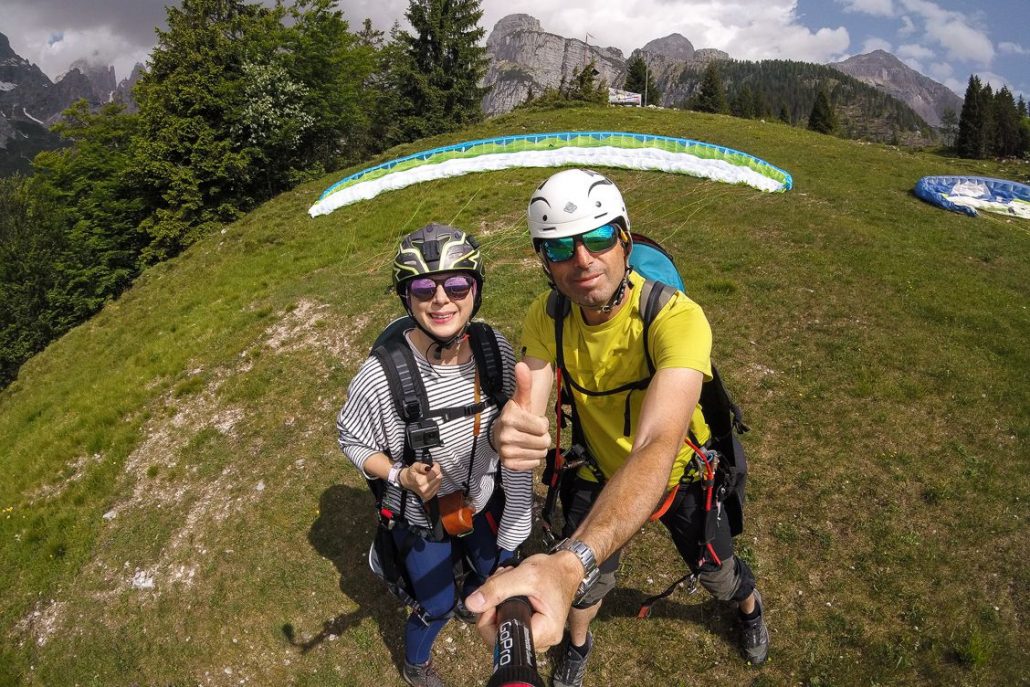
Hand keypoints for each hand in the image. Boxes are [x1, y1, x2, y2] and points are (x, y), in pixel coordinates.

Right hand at [400, 462, 441, 501]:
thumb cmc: (412, 473)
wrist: (408, 482)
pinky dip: (436, 482)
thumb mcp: (414, 466)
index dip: (436, 466)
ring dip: (436, 476)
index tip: (433, 464)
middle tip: (432, 469)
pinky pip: (438, 486)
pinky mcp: (430, 496)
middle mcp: (424, 489)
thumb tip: (428, 467)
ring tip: (430, 475)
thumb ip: (421, 466)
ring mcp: (428, 494)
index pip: (435, 472)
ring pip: (440, 481)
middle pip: (439, 477)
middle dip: (437, 471)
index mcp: (420, 481)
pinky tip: (430, 480)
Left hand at [465, 551, 581, 649]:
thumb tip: (471, 604)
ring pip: (501, 626)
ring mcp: (536, 635)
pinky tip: (508, 585)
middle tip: (499, 581)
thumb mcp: (525, 575)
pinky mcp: (530, 627)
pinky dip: (502, 602)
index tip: (492, 598)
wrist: (567, 568)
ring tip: (506, 579)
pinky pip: (507, 621)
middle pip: (500, 634)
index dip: (490, 620)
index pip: (505, 639)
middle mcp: (542, 640)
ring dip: (496, 601)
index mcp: (545, 632)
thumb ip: (497, 589)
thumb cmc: (553, 571)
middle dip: (492, 606)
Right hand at [494, 362, 550, 470]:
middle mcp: (505, 436)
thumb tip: (522, 364)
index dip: (542, 423)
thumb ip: (524, 383)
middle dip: (541, 437)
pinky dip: (533, 458)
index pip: (543, 427)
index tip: (532, 420)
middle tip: (530, 432)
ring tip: (527, 440)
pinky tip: (524, 450)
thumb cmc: (517, 414)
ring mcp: (506, 452)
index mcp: (510, 418)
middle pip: (543, 442)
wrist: (502, 432)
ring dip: (538, 447)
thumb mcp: (522, 399)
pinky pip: (534, 464)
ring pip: (540, 454)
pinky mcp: (508, 464)